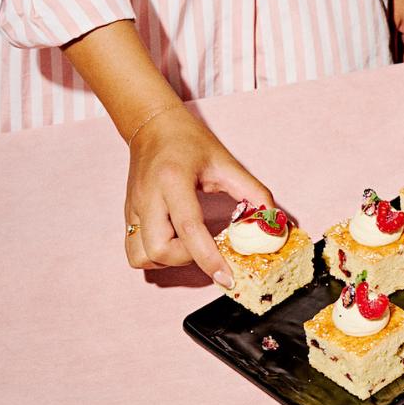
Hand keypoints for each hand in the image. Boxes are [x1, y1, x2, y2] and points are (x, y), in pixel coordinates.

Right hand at [123, 105, 272, 287]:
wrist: (152, 127)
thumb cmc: (190, 142)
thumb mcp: (227, 162)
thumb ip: (254, 192)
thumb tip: (275, 221)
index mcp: (172, 181)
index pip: (189, 228)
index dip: (209, 258)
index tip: (227, 277)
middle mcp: (147, 198)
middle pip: (158, 250)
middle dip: (188, 259)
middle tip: (208, 247)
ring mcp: (133, 209)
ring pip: (140, 257)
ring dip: (169, 260)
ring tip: (190, 245)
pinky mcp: (128, 216)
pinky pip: (135, 251)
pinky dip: (156, 256)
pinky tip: (175, 242)